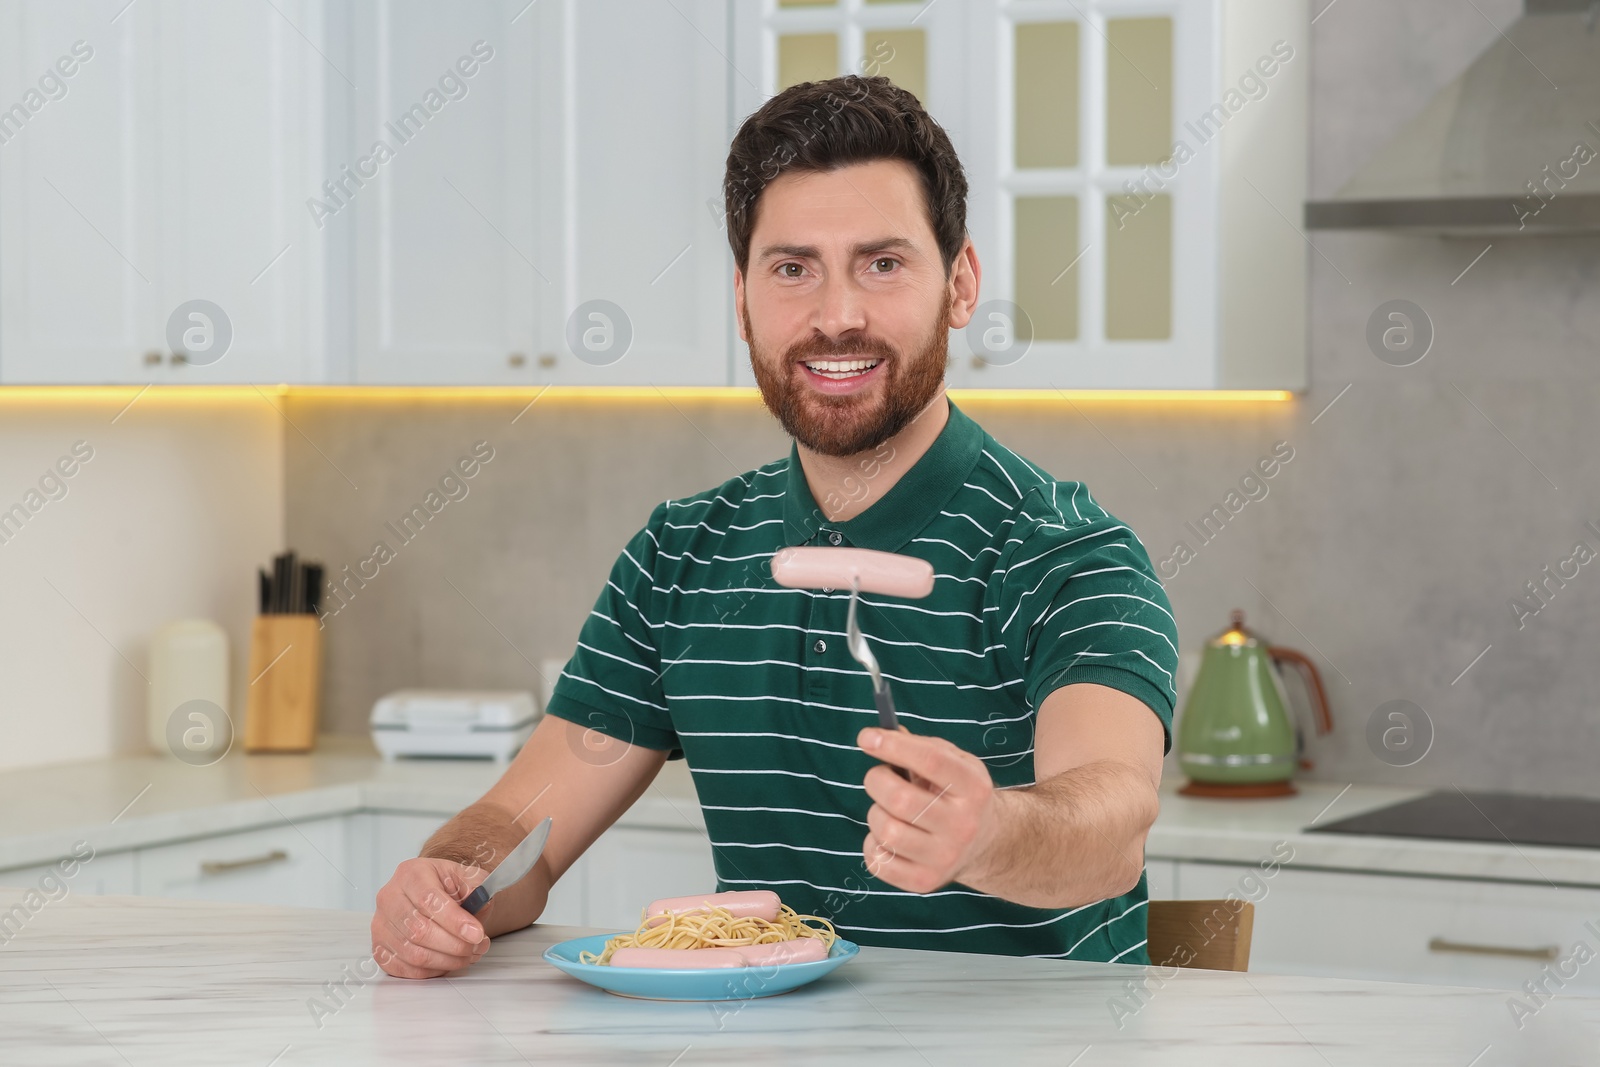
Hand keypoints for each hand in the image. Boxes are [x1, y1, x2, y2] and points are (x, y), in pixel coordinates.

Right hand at [371, 857, 491, 978]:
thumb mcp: (466, 876)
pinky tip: (447, 962)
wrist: (431, 893)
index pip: (428, 900)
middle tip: (477, 947)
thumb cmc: (447, 886)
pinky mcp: (379, 948)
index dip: (454, 921)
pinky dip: (431, 971)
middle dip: (455, 945)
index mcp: (411, 874)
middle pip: (419, 930)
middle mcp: (389, 897)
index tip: (476, 934)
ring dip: (447, 960)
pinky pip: (404, 969)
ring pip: (413, 954)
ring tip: (468, 955)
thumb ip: (476, 887)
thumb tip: (480, 901)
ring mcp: (380, 924)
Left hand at [857, 726, 1001, 893]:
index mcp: (973, 787)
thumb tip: (876, 737)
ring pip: (886, 831)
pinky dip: (872, 844)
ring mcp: (945, 857)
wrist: (985, 843)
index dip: (894, 746)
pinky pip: (878, 861)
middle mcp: (963, 825)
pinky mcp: (925, 882)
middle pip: (900, 799)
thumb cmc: (957, 793)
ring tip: (887, 810)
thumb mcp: (953, 763)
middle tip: (879, 777)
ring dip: (874, 813)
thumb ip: (919, 746)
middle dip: (876, 780)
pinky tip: (887, 837)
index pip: (931, 761)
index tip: (866, 737)